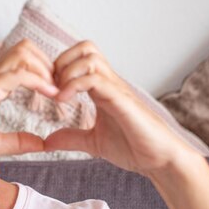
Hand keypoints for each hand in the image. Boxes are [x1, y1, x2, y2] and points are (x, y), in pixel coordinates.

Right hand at [0, 40, 58, 165]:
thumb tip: (42, 145)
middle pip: (26, 48)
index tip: (58, 91)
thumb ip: (20, 141)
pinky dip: (38, 81)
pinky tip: (50, 94)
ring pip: (23, 54)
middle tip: (59, 87)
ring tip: (56, 90)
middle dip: (47, 63)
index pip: (23, 60)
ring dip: (45, 68)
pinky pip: (18, 74)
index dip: (44, 70)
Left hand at [45, 40, 197, 174]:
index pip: (80, 57)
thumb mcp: (93, 142)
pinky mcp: (122, 100)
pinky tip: (64, 101)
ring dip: (66, 72)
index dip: (59, 67)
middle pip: (85, 48)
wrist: (161, 160)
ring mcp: (117, 89)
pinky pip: (97, 80)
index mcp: (102, 89)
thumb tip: (48, 141)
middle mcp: (110, 83)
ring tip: (58, 96)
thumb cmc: (134, 147)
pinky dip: (74, 85)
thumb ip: (71, 138)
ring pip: (90, 58)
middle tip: (51, 88)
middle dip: (61, 63)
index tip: (48, 90)